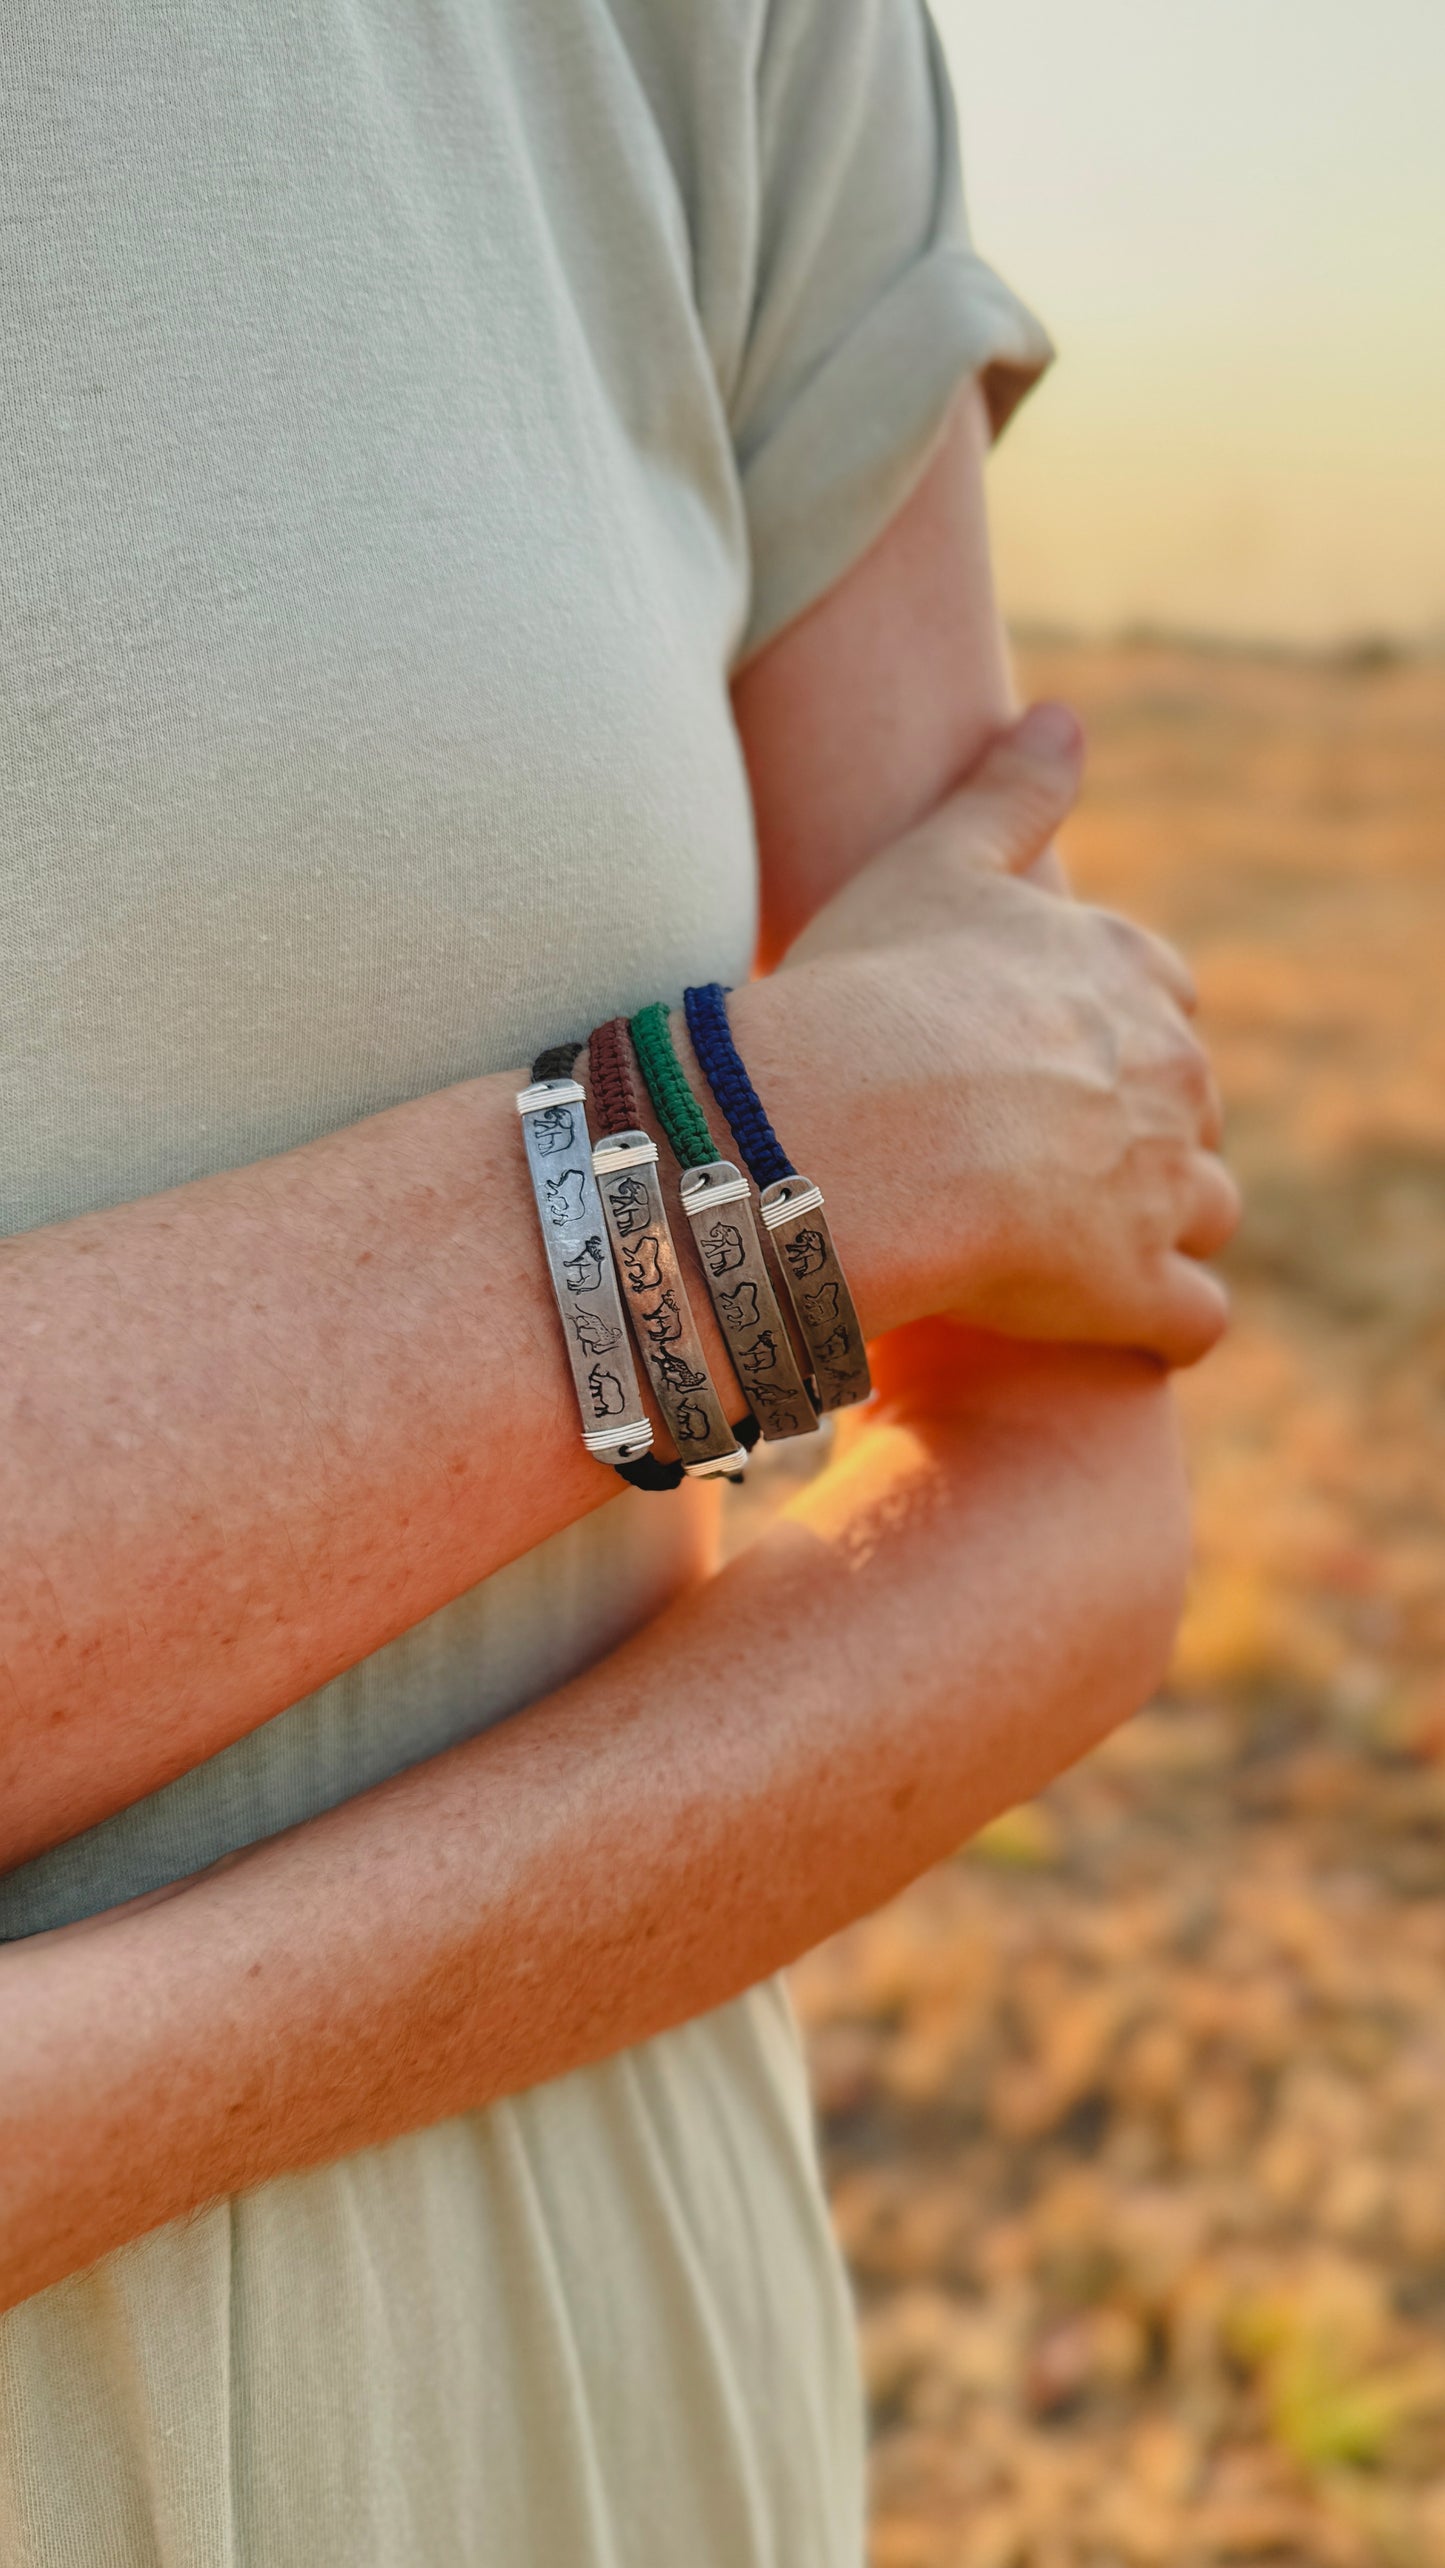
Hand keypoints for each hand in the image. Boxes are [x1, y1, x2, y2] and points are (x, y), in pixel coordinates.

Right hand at [757, 704, 1239, 1365]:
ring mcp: (1164, 1186)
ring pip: (1208, 1210)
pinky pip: (1193, 1318)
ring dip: (1159, 1228)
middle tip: (1030, 1160)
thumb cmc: (872, 991)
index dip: (1108, 1036)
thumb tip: (1064, 712)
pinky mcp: (1139, 1291)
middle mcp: (1171, 1073)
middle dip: (1138, 1133)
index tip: (1035, 1064)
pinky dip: (1160, 1321)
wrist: (854, 1132)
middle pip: (1191, 1106)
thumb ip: (1006, 791)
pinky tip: (1098, 1322)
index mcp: (1126, 972)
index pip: (1163, 999)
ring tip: (1064, 1247)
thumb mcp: (934, 863)